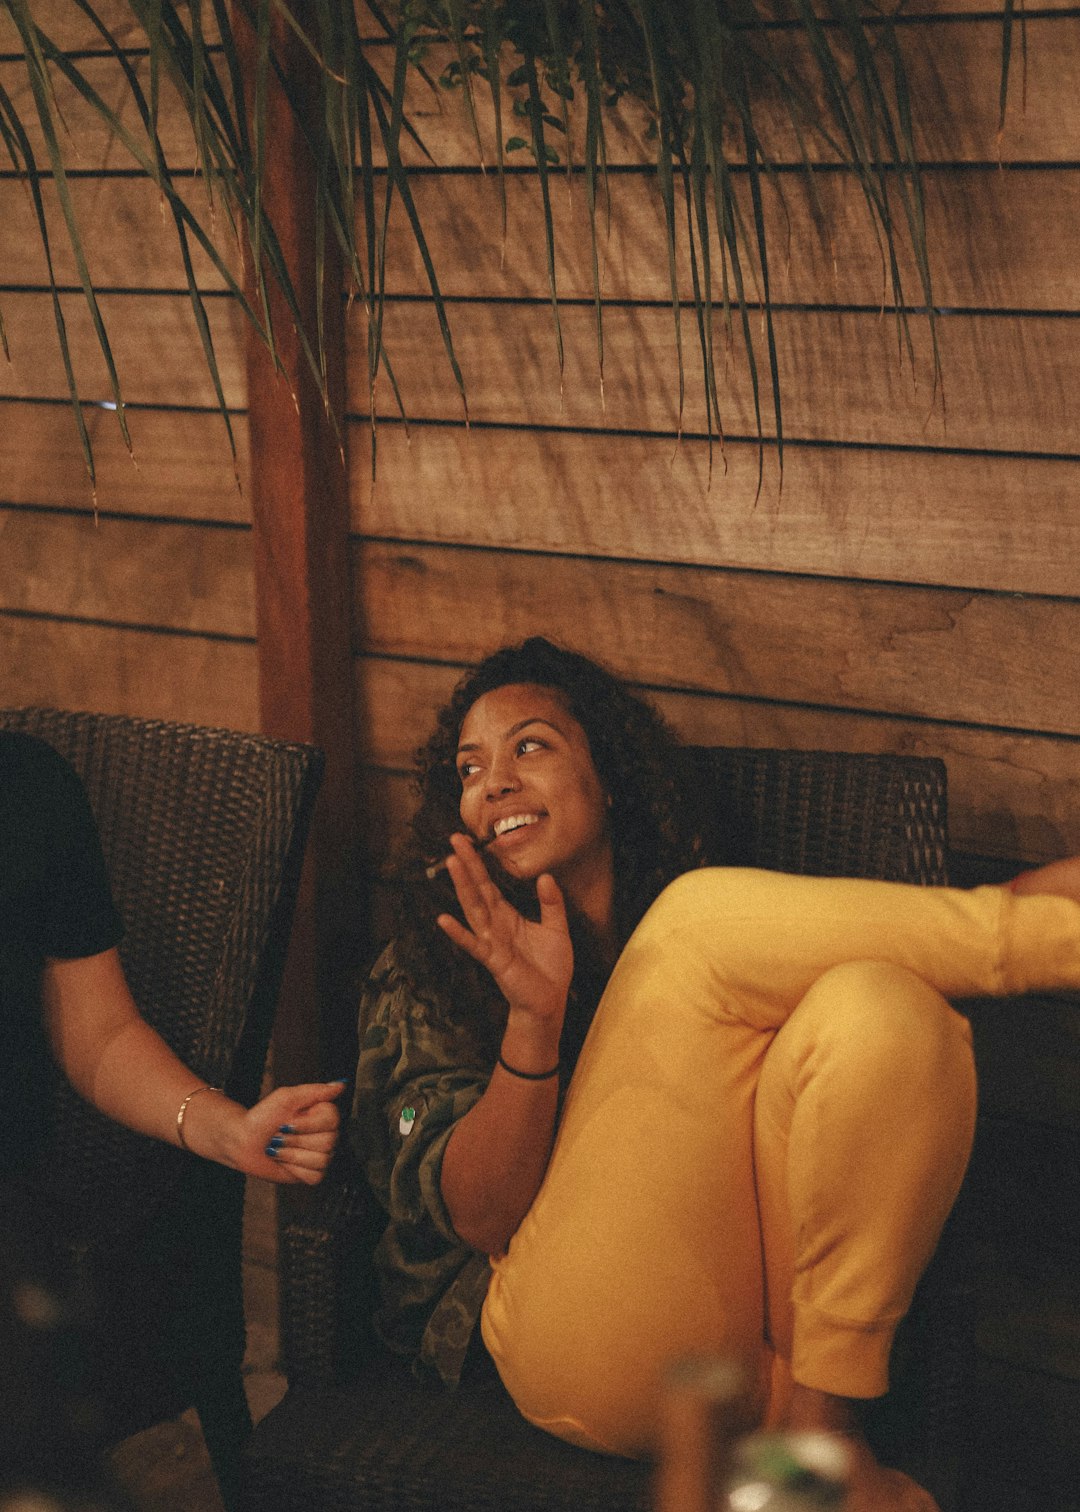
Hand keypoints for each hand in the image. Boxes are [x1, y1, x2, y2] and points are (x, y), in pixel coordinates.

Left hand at [231, 1080, 345, 1184]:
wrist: (243, 1141)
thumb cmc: (262, 1117)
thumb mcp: (286, 1097)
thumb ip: (316, 1091)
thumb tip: (341, 1084)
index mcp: (321, 1114)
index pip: (332, 1120)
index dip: (308, 1124)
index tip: (289, 1120)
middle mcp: (324, 1134)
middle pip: (327, 1142)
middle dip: (296, 1140)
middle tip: (281, 1134)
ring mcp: (319, 1155)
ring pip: (321, 1160)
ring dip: (292, 1155)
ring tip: (280, 1148)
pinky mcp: (311, 1173)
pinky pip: (314, 1176)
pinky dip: (295, 1170)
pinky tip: (285, 1161)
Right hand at [437, 833, 573, 1028]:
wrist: (550, 1001)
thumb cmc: (550, 967)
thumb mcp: (557, 929)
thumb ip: (552, 903)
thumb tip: (545, 876)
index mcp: (507, 916)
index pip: (488, 884)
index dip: (478, 862)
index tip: (465, 839)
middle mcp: (495, 926)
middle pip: (477, 890)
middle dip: (466, 865)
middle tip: (454, 839)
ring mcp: (492, 942)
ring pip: (474, 909)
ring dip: (462, 887)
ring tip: (451, 863)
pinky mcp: (494, 961)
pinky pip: (474, 945)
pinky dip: (459, 933)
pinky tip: (443, 919)